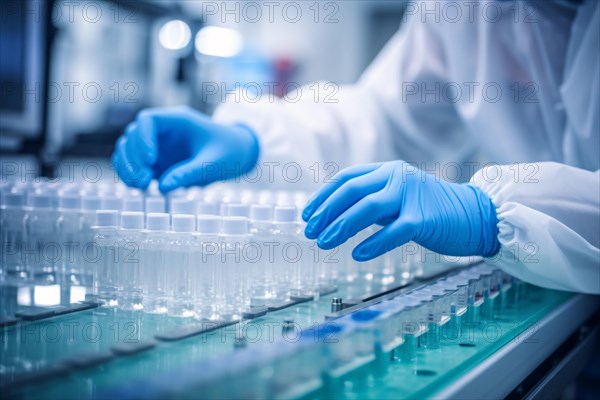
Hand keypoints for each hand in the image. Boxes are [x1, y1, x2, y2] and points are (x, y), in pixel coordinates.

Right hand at [112, 106, 258, 192]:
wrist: (238, 155)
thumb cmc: (229, 152)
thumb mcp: (214, 163)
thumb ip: (190, 173)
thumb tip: (163, 187)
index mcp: (178, 121)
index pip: (148, 120)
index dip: (143, 138)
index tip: (150, 159)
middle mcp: (163, 131)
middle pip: (133, 135)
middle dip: (133, 157)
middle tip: (144, 179)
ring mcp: (158, 146)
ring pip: (129, 150)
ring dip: (128, 166)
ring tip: (140, 185)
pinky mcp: (157, 162)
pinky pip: (135, 165)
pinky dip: (131, 174)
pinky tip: (139, 187)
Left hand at [302, 161, 499, 260]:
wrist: (476, 214)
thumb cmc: (432, 210)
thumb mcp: (399, 198)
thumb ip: (373, 201)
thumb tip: (337, 216)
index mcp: (388, 170)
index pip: (347, 179)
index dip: (323, 196)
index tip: (307, 215)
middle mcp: (398, 177)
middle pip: (352, 191)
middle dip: (326, 212)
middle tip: (310, 232)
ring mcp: (412, 196)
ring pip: (368, 208)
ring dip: (341, 226)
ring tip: (324, 243)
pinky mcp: (424, 218)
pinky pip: (394, 230)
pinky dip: (373, 243)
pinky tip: (358, 254)